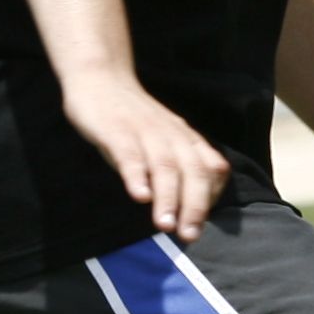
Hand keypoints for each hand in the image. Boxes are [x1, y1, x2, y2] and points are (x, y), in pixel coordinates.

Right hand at [59, 68, 228, 241]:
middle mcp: (171, 135)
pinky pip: (129, 154)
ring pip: (164, 166)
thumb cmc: (134, 119)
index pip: (211, 169)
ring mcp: (144, 132)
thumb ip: (179, 167)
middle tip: (189, 236)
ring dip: (167, 197)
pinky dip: (136, 175)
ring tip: (165, 225)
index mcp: (185, 139)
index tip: (200, 225)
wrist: (102, 77)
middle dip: (194, 206)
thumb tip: (190, 207)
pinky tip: (139, 196)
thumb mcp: (165, 139)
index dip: (210, 198)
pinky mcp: (116, 130)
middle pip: (192, 171)